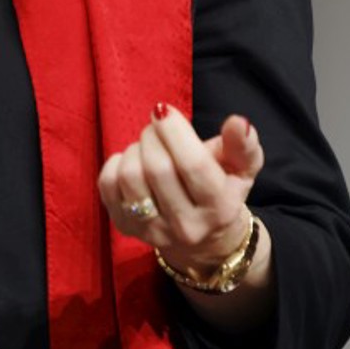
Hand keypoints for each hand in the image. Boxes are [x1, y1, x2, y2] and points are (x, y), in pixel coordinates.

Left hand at [98, 106, 263, 273]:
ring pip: (130, 176)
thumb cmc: (222, 191)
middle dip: (152, 136)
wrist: (203, 238)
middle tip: (157, 127)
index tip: (164, 110)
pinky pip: (107, 184)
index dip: (174, 131)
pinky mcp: (124, 227)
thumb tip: (238, 122)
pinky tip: (132, 162)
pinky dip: (116, 163)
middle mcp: (187, 226)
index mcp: (220, 209)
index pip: (193, 165)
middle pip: (158, 168)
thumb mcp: (242, 170)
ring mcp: (153, 230)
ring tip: (147, 147)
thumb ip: (242, 146)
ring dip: (135, 149)